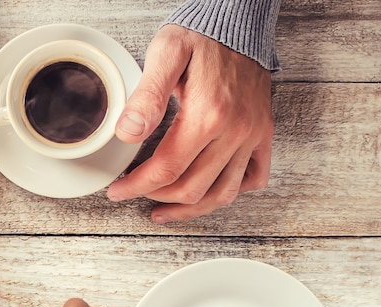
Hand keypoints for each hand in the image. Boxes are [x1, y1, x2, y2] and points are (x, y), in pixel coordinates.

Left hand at [107, 25, 273, 223]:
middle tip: (135, 193)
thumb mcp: (166, 53)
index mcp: (207, 115)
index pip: (166, 169)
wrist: (239, 20)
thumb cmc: (201, 35)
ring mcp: (252, 136)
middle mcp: (234, 131)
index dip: (137, 186)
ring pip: (222, 193)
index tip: (118, 190)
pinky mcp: (262, 134)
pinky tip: (209, 192)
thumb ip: (146, 96)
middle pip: (192, 188)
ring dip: (191, 209)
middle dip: (157, 197)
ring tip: (165, 212)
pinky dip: (230, 192)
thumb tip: (127, 133)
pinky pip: (254, 179)